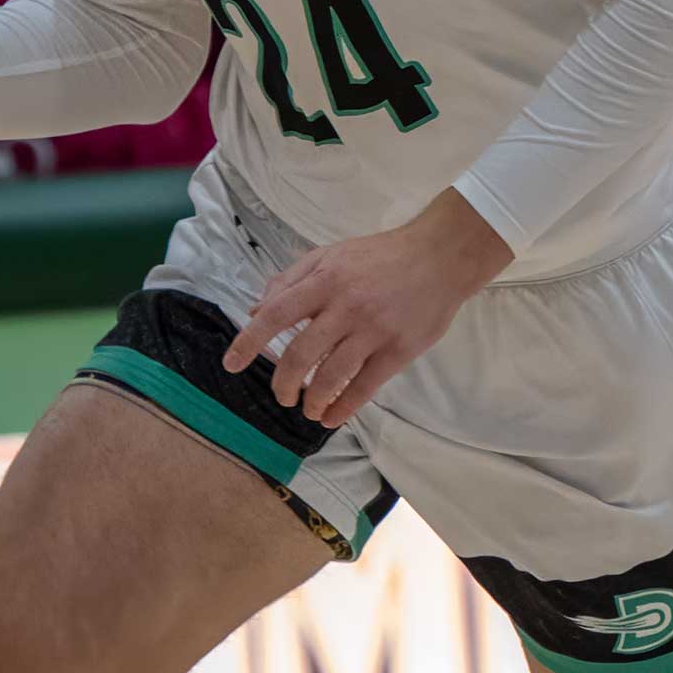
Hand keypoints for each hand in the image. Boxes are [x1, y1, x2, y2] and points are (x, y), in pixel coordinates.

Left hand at [222, 187, 513, 427]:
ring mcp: (373, 330)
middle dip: (283, 383)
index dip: (249, 342)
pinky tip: (331, 417)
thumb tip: (255, 311)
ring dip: (312, 401)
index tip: (232, 365)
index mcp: (324, 280)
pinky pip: (365, 387)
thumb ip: (290, 280)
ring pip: (331, 377)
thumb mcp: (331, 254)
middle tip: (282, 396)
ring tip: (308, 409)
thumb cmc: (380, 256)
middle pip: (300, 355)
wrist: (441, 256)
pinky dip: (343, 408)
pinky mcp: (399, 350)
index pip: (276, 315)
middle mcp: (346, 306)